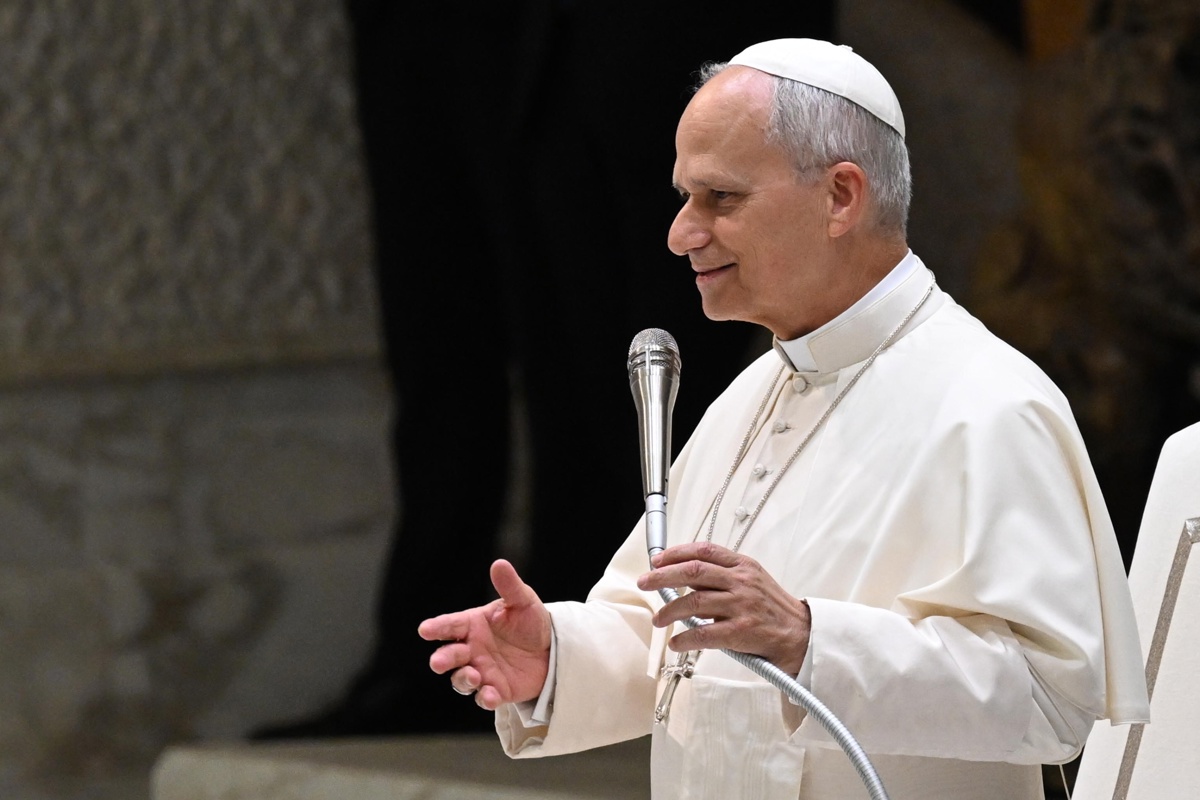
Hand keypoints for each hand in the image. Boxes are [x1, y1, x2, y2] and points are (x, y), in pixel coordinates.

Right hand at [418, 559, 551, 709]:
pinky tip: (490, 696)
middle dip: (442, 659)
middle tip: (438, 662)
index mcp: (473, 625)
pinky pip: (484, 697)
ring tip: (473, 676)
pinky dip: (484, 698)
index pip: (451, 625)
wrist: (553, 649)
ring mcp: (482, 671)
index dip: (437, 627)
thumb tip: (499, 563)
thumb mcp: (523, 601)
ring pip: (461, 679)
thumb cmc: (530, 622)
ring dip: (463, 679)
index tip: (424, 630)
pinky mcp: (496, 690)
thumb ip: (509, 586)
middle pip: (449, 655)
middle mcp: (472, 649)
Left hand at [636, 542, 810, 673]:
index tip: (658, 560)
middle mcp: (741, 582)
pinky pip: (704, 633)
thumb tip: (684, 579)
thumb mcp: (751, 580)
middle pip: (693, 572)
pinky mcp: (741, 631)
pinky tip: (677, 642)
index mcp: (743, 566)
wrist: (801, 634)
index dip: (676, 553)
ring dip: (670, 611)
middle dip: (663, 576)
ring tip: (659, 619)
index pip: (704, 550)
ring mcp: (741, 606)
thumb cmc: (772, 609)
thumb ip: (722, 576)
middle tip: (646, 582)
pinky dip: (685, 638)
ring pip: (694, 603)